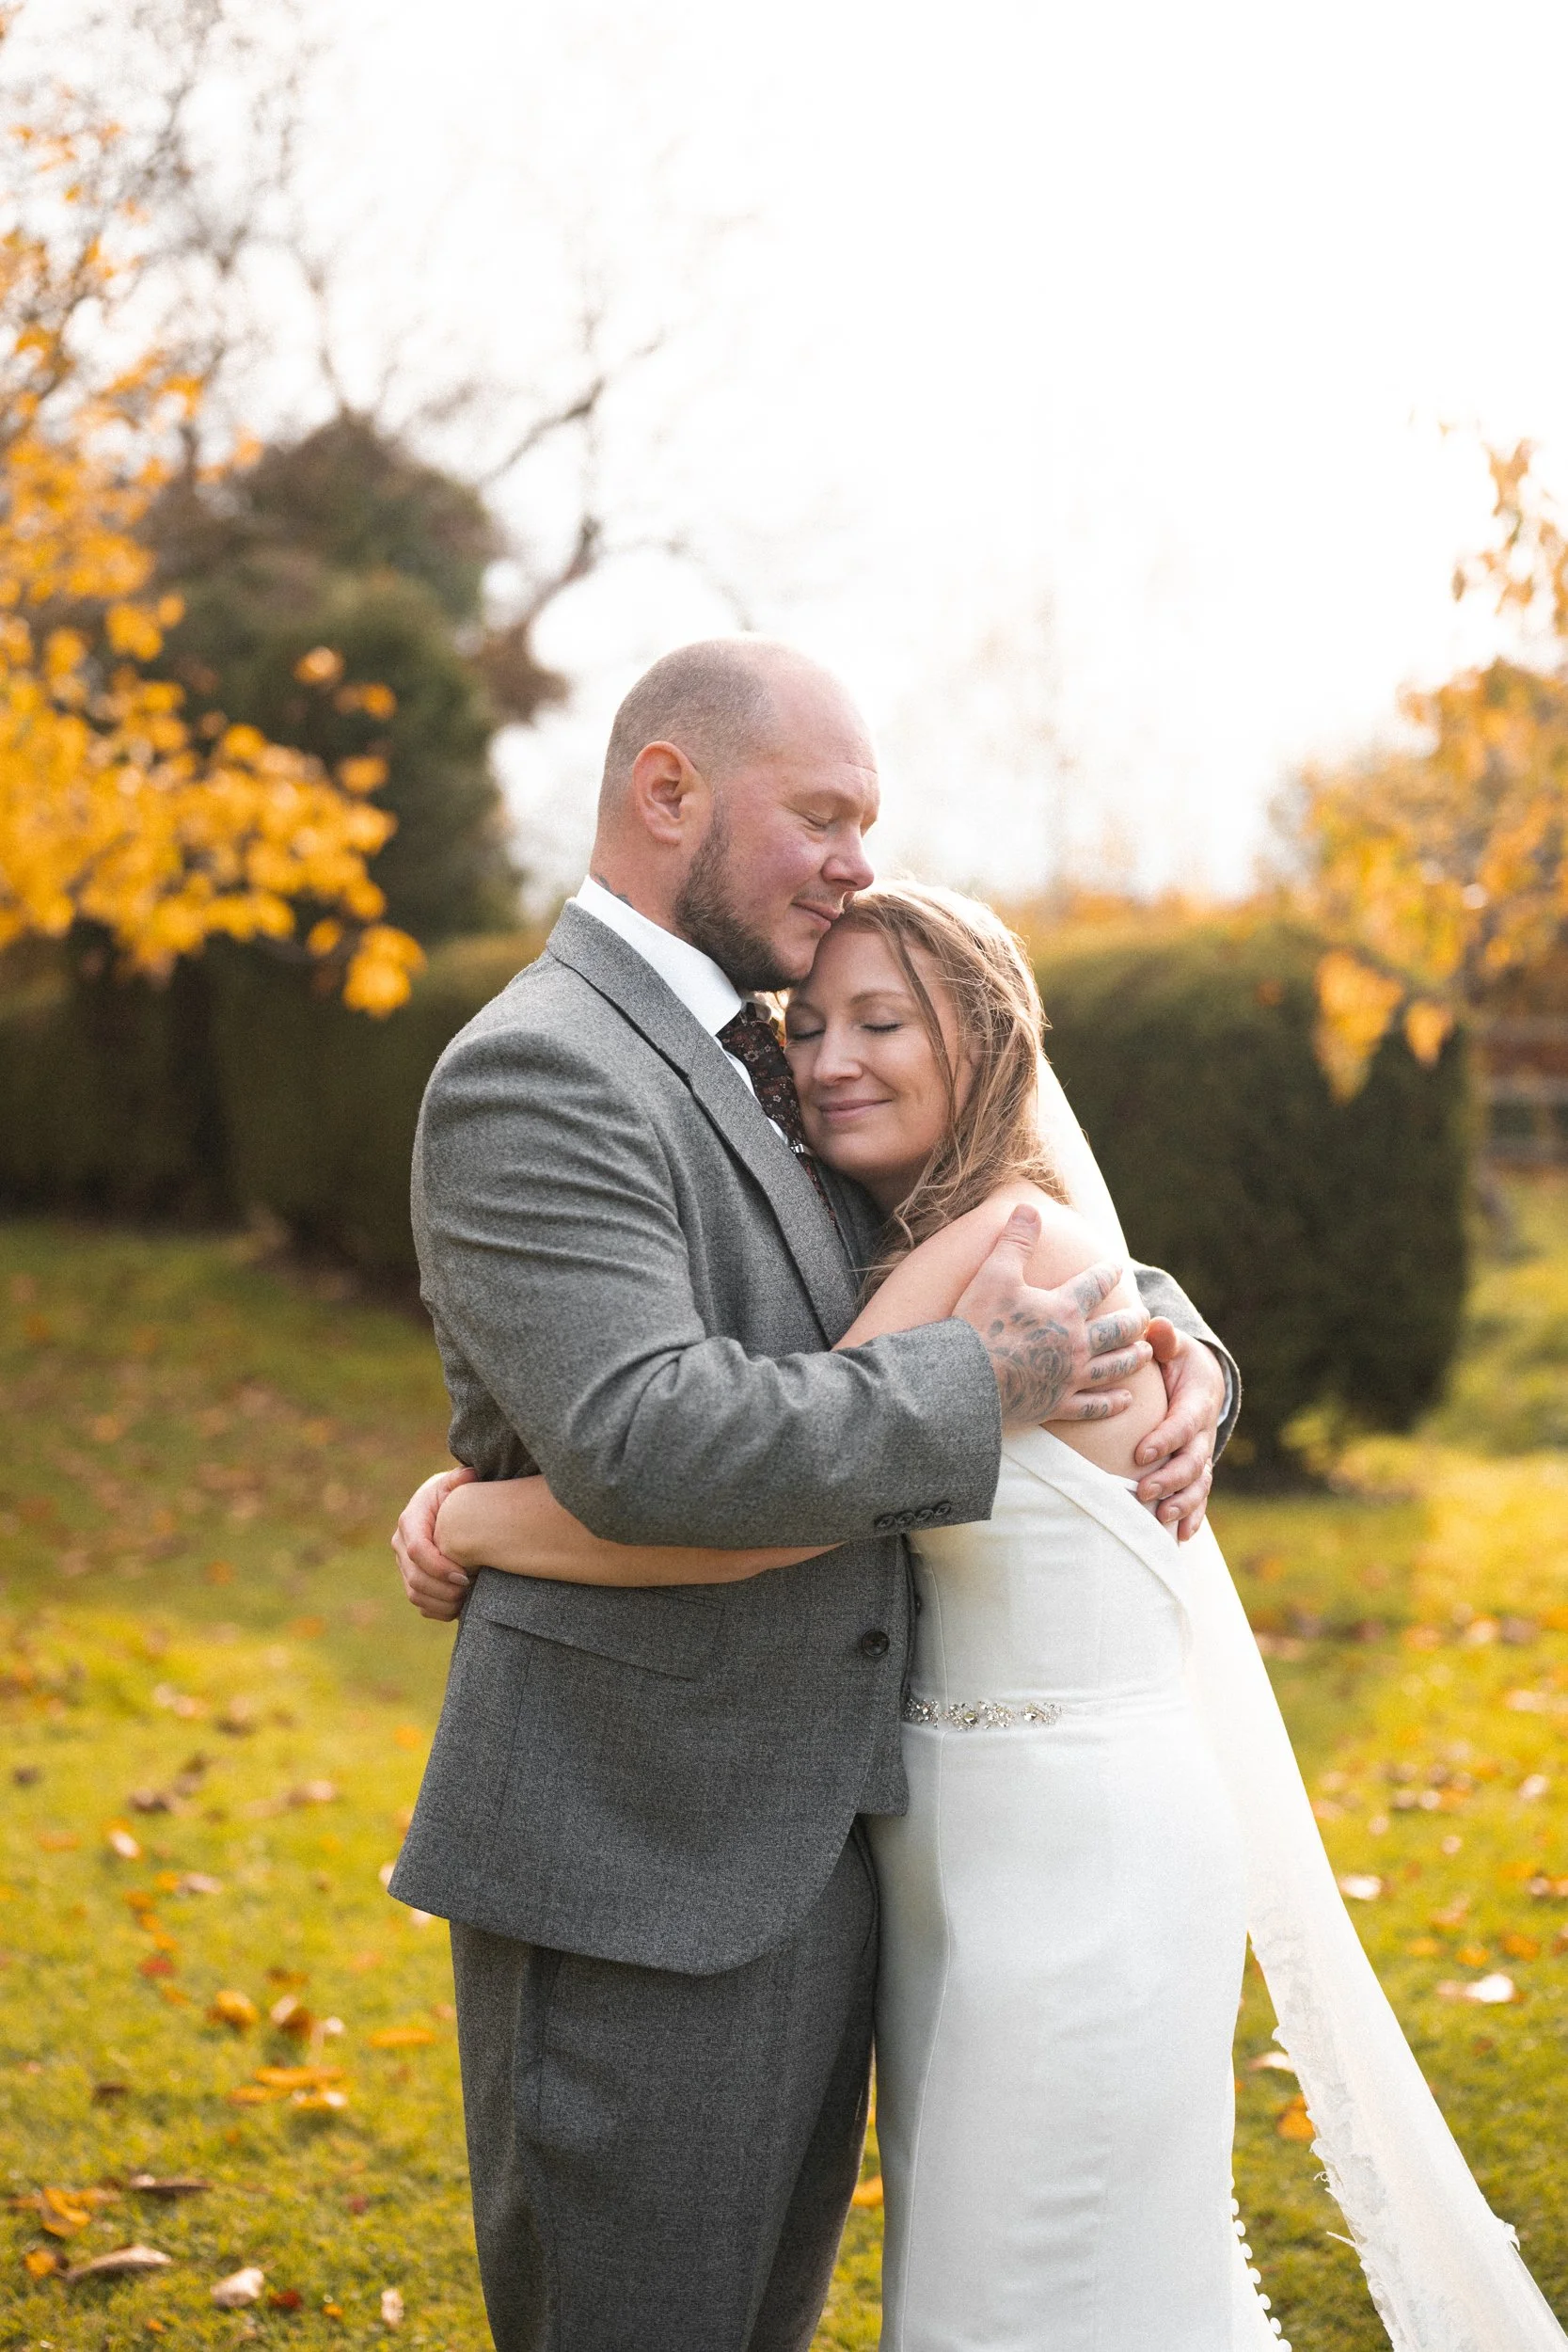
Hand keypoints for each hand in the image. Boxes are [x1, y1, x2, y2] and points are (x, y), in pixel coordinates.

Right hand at [392, 1466, 476, 1621]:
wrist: (445, 1508)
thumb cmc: (454, 1495)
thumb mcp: (456, 1484)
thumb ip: (461, 1480)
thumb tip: (469, 1474)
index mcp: (410, 1522)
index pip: (418, 1551)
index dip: (440, 1567)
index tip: (465, 1574)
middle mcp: (401, 1545)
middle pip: (415, 1578)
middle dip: (443, 1588)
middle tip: (470, 1589)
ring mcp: (404, 1565)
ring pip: (415, 1594)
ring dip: (442, 1602)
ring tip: (467, 1598)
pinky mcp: (411, 1579)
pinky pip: (420, 1604)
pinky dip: (439, 1610)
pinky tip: (460, 1606)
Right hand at [954, 1206, 1151, 1430]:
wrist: (964, 1378)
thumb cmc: (978, 1323)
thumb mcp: (994, 1273)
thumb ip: (1016, 1240)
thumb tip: (1029, 1207)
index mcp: (1063, 1309)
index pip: (1094, 1285)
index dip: (1108, 1272)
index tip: (1117, 1266)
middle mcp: (1075, 1343)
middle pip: (1116, 1329)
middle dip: (1133, 1320)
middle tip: (1144, 1316)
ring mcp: (1069, 1377)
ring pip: (1113, 1366)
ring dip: (1133, 1357)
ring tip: (1145, 1352)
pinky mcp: (1058, 1404)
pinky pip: (1094, 1406)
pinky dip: (1113, 1403)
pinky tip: (1127, 1399)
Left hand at [1133, 1321, 1224, 1540]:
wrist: (1199, 1378)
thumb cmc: (1174, 1359)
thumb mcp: (1170, 1345)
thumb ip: (1162, 1339)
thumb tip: (1156, 1326)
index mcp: (1197, 1401)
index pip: (1183, 1424)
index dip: (1165, 1440)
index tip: (1140, 1454)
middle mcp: (1203, 1431)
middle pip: (1192, 1460)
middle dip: (1170, 1478)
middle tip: (1143, 1492)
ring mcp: (1202, 1452)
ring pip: (1198, 1483)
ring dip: (1182, 1503)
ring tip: (1162, 1519)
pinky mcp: (1197, 1468)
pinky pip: (1199, 1495)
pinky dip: (1193, 1516)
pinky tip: (1180, 1536)